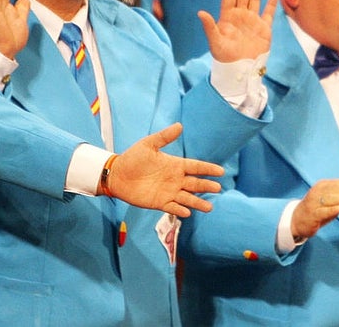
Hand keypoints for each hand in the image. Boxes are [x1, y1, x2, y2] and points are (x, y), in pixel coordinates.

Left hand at [107, 123, 224, 217]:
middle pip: (195, 183)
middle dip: (206, 186)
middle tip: (217, 188)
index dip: (208, 169)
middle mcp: (175, 179)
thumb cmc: (133, 158)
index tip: (221, 171)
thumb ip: (164, 137)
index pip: (196, 166)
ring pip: (188, 198)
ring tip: (209, 207)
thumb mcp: (148, 144)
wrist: (117, 175)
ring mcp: (169, 192)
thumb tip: (180, 125)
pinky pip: (173, 207)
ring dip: (198, 202)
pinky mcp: (160, 203)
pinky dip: (180, 210)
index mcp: (175, 165)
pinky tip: (187, 212)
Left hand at [199, 0, 277, 62]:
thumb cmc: (224, 57)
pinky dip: (271, 4)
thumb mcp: (215, 41)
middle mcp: (240, 16)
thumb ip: (209, 27)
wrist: (240, 70)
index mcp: (228, 17)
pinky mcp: (264, 29)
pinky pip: (268, 13)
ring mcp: (252, 21)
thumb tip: (200, 13)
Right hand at [290, 179, 338, 239]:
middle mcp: (317, 192)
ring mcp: (314, 203)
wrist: (297, 220)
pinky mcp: (312, 215)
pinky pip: (322, 211)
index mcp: (323, 186)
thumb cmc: (318, 210)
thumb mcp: (331, 204)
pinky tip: (338, 209)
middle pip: (336, 190)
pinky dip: (330, 210)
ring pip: (330, 199)